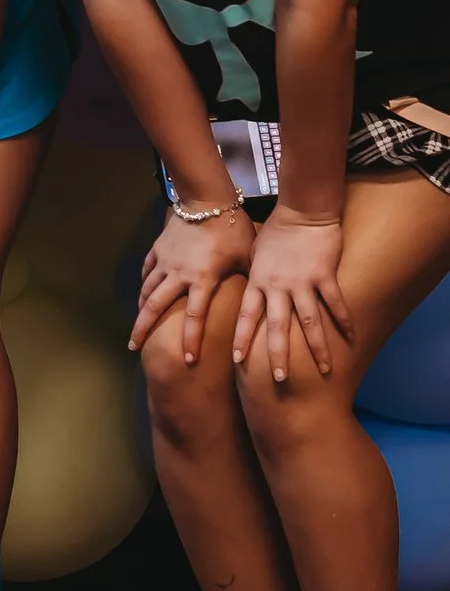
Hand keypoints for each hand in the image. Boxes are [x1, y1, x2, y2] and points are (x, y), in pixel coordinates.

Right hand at [130, 207, 255, 364]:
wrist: (207, 198)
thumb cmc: (233, 228)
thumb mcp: (246, 258)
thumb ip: (245, 281)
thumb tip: (259, 301)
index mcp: (201, 279)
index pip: (194, 316)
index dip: (190, 340)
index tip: (187, 360)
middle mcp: (178, 273)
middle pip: (155, 306)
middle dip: (143, 328)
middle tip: (133, 347)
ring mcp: (165, 260)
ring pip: (147, 288)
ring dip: (140, 308)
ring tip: (136, 324)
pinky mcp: (159, 247)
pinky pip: (148, 269)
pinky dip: (144, 282)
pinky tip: (143, 291)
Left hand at [233, 205, 352, 385]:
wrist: (303, 210)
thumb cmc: (276, 231)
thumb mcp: (254, 253)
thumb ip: (252, 275)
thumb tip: (247, 291)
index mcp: (258, 282)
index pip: (246, 316)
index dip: (242, 338)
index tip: (238, 360)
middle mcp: (278, 286)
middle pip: (276, 327)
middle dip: (277, 355)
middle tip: (279, 380)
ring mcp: (302, 282)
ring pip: (309, 322)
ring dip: (316, 348)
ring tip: (323, 370)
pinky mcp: (325, 276)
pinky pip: (336, 304)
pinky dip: (344, 321)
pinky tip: (352, 338)